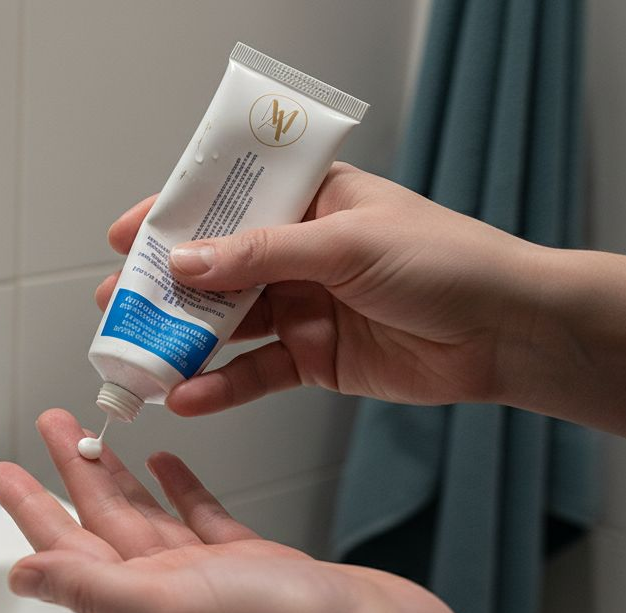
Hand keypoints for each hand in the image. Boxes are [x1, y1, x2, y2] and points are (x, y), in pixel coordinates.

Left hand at [0, 409, 625, 612]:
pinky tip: (171, 463)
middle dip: (70, 472)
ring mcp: (210, 577)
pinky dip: (182, 490)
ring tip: (95, 434)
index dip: (30, 507)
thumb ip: (90, 586)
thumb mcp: (166, 603)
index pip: (65, 546)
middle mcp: (167, 589)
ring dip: (120, 475)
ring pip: (148, 516)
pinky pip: (204, 519)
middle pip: (101, 522)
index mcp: (137, 600)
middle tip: (50, 424)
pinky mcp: (256, 563)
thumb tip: (20, 576)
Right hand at [96, 163, 548, 415]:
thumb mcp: (345, 243)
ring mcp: (303, 307)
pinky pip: (254, 373)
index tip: (124, 237)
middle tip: (116, 306)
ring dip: (182, 342)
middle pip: (215, 269)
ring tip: (136, 359)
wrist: (509, 333)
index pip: (227, 202)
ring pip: (226, 325)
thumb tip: (184, 262)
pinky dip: (219, 386)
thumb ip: (260, 256)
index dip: (172, 216)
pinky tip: (187, 396)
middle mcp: (299, 252)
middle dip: (163, 289)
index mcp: (310, 202)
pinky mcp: (313, 360)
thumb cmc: (446, 263)